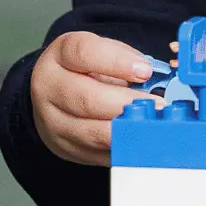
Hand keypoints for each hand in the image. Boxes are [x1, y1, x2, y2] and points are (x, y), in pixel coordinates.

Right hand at [32, 31, 159, 165]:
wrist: (54, 96)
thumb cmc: (86, 70)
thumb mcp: (102, 52)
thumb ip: (126, 59)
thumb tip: (156, 76)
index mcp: (60, 56)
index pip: (84, 53)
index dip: (117, 62)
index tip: (146, 71)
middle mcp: (49, 88)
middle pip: (86, 99)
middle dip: (126, 103)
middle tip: (157, 105)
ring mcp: (53, 121)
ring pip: (91, 132)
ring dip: (126, 130)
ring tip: (153, 125)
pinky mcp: (64, 147)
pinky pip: (97, 153)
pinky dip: (122, 147)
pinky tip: (141, 140)